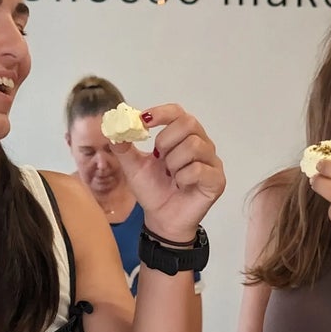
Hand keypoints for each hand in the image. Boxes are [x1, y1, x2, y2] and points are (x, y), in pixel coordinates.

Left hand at [110, 104, 224, 242]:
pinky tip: (180, 186)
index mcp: (183, 135)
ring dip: (173, 163)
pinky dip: (183, 178)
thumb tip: (114, 128)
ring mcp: (212, 161)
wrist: (161, 219)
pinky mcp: (217, 180)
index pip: (177, 112)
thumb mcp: (133, 167)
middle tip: (159, 159)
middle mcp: (201, 143)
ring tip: (170, 176)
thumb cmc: (153, 190)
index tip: (143, 121)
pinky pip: (199, 169)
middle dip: (166, 140)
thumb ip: (123, 147)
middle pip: (188, 124)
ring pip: (193, 146)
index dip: (161, 113)